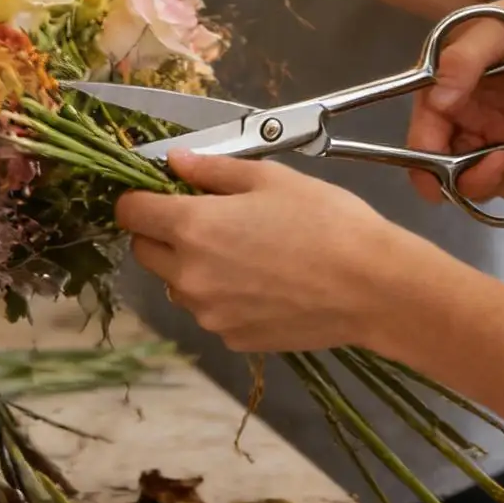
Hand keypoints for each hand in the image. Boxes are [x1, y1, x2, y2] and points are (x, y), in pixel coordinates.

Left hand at [117, 154, 412, 351]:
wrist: (372, 287)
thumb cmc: (325, 221)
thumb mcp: (270, 179)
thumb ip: (213, 170)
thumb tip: (175, 162)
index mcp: (192, 227)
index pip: (131, 213)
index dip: (140, 198)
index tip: (161, 192)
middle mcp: (189, 276)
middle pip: (144, 252)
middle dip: (161, 232)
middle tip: (205, 218)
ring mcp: (209, 315)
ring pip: (176, 285)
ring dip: (190, 267)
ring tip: (242, 252)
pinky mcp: (232, 340)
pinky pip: (210, 313)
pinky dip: (222, 297)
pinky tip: (263, 283)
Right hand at [407, 0, 503, 204]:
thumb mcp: (501, 29)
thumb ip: (463, 61)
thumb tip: (437, 103)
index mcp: (444, 79)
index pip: (422, 133)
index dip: (425, 166)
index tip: (445, 187)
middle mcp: (463, 107)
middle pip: (448, 168)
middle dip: (475, 178)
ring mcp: (494, 125)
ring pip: (483, 179)